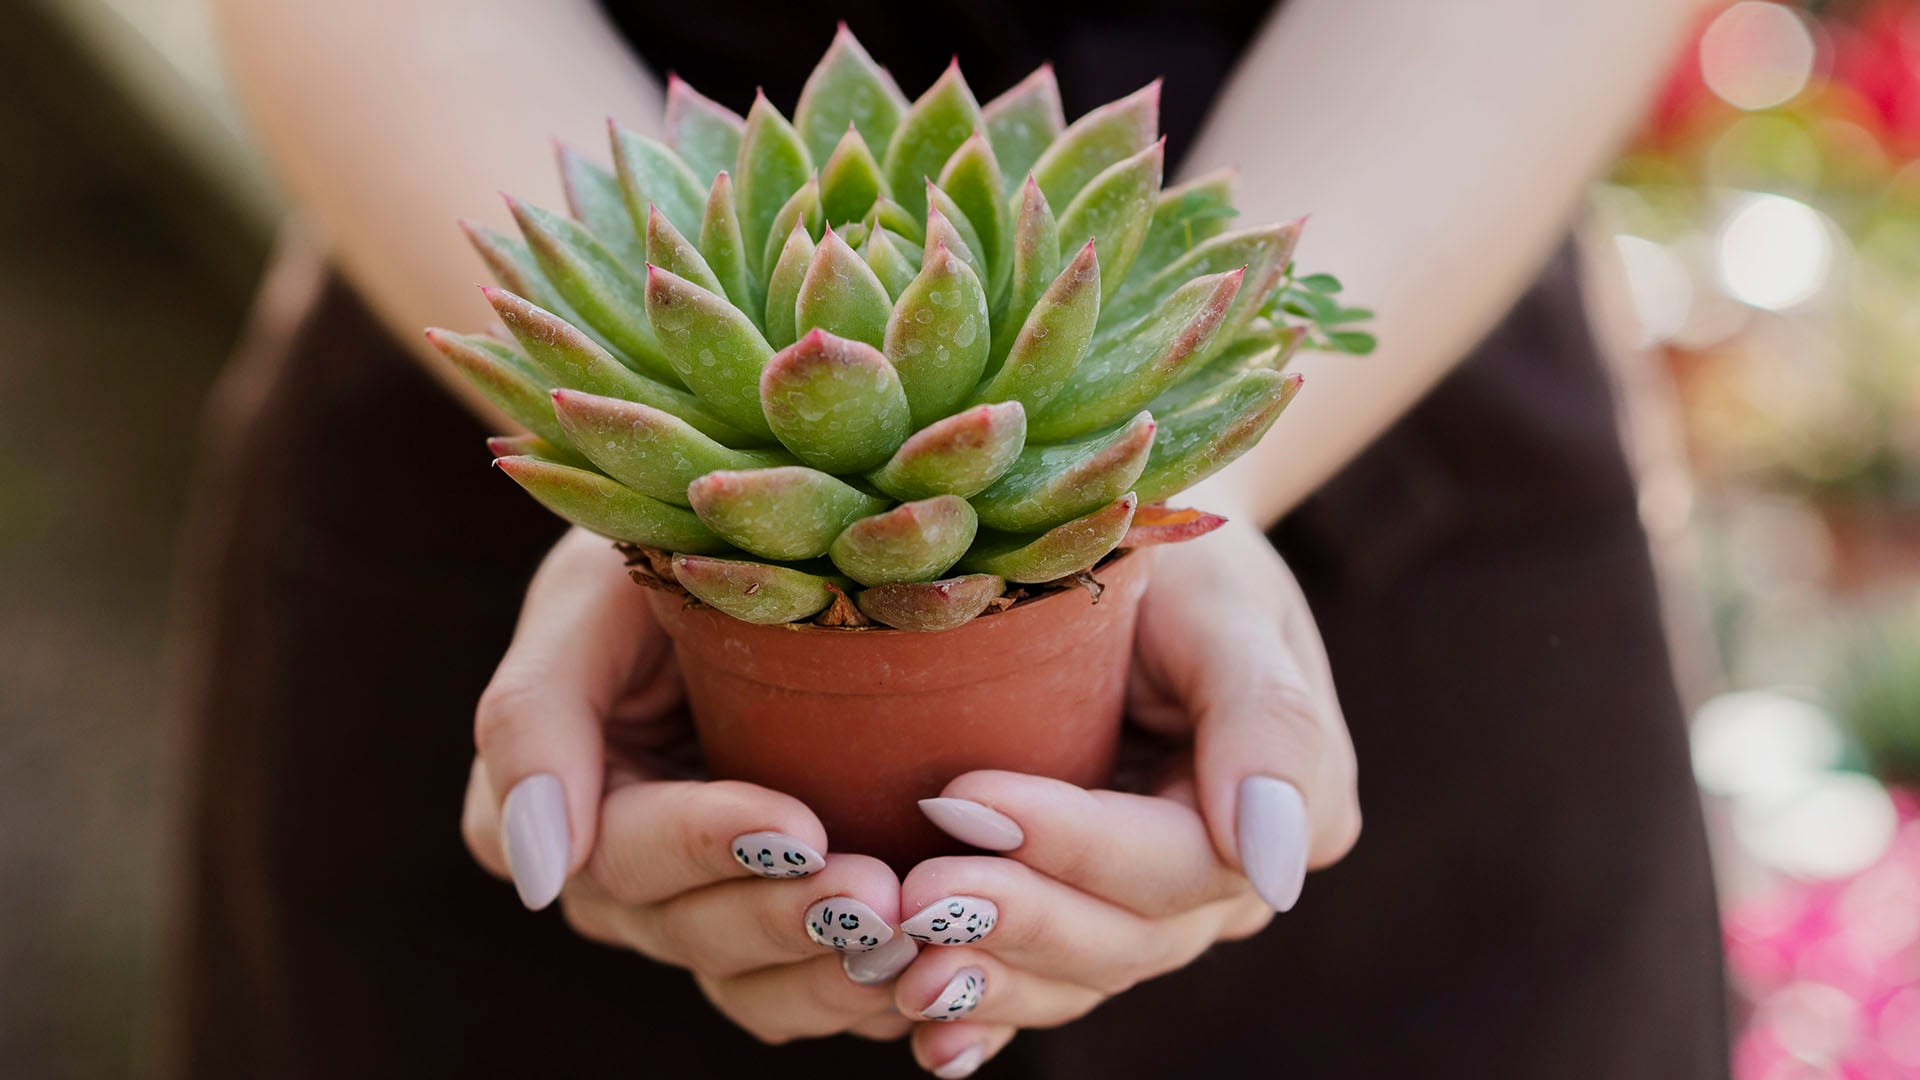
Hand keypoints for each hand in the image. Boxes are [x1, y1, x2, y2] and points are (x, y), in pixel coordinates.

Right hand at [459, 528, 912, 1043]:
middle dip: (788, 914)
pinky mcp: (780, 924)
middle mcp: (619, 880)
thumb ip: (531, 715)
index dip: (709, 846)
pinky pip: (812, 990)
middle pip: (692, 933)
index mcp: (553, 802)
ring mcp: (700, 908)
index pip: (622, 855)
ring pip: (754, 984)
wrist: (760, 549)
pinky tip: (941, 969)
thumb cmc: (658, 546)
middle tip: (883, 895)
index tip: (800, 828)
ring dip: (835, 969)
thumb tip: (537, 872)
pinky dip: (869, 991)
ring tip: (920, 935)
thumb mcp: (583, 597)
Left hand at [884, 521, 1361, 1075]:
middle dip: (1015, 920)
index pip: (1177, 863)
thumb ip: (1268, 722)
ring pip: (1077, 979)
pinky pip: (1039, 983)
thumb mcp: (1232, 606)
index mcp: (1287, 813)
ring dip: (985, 980)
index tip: (966, 795)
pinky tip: (927, 1033)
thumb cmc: (1185, 559)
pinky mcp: (1081, 911)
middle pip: (1124, 940)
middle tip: (910, 895)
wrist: (1132, 551)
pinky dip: (984, 1012)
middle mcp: (1225, 882)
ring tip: (891, 967)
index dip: (1074, 845)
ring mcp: (1153, 910)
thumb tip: (1280, 868)